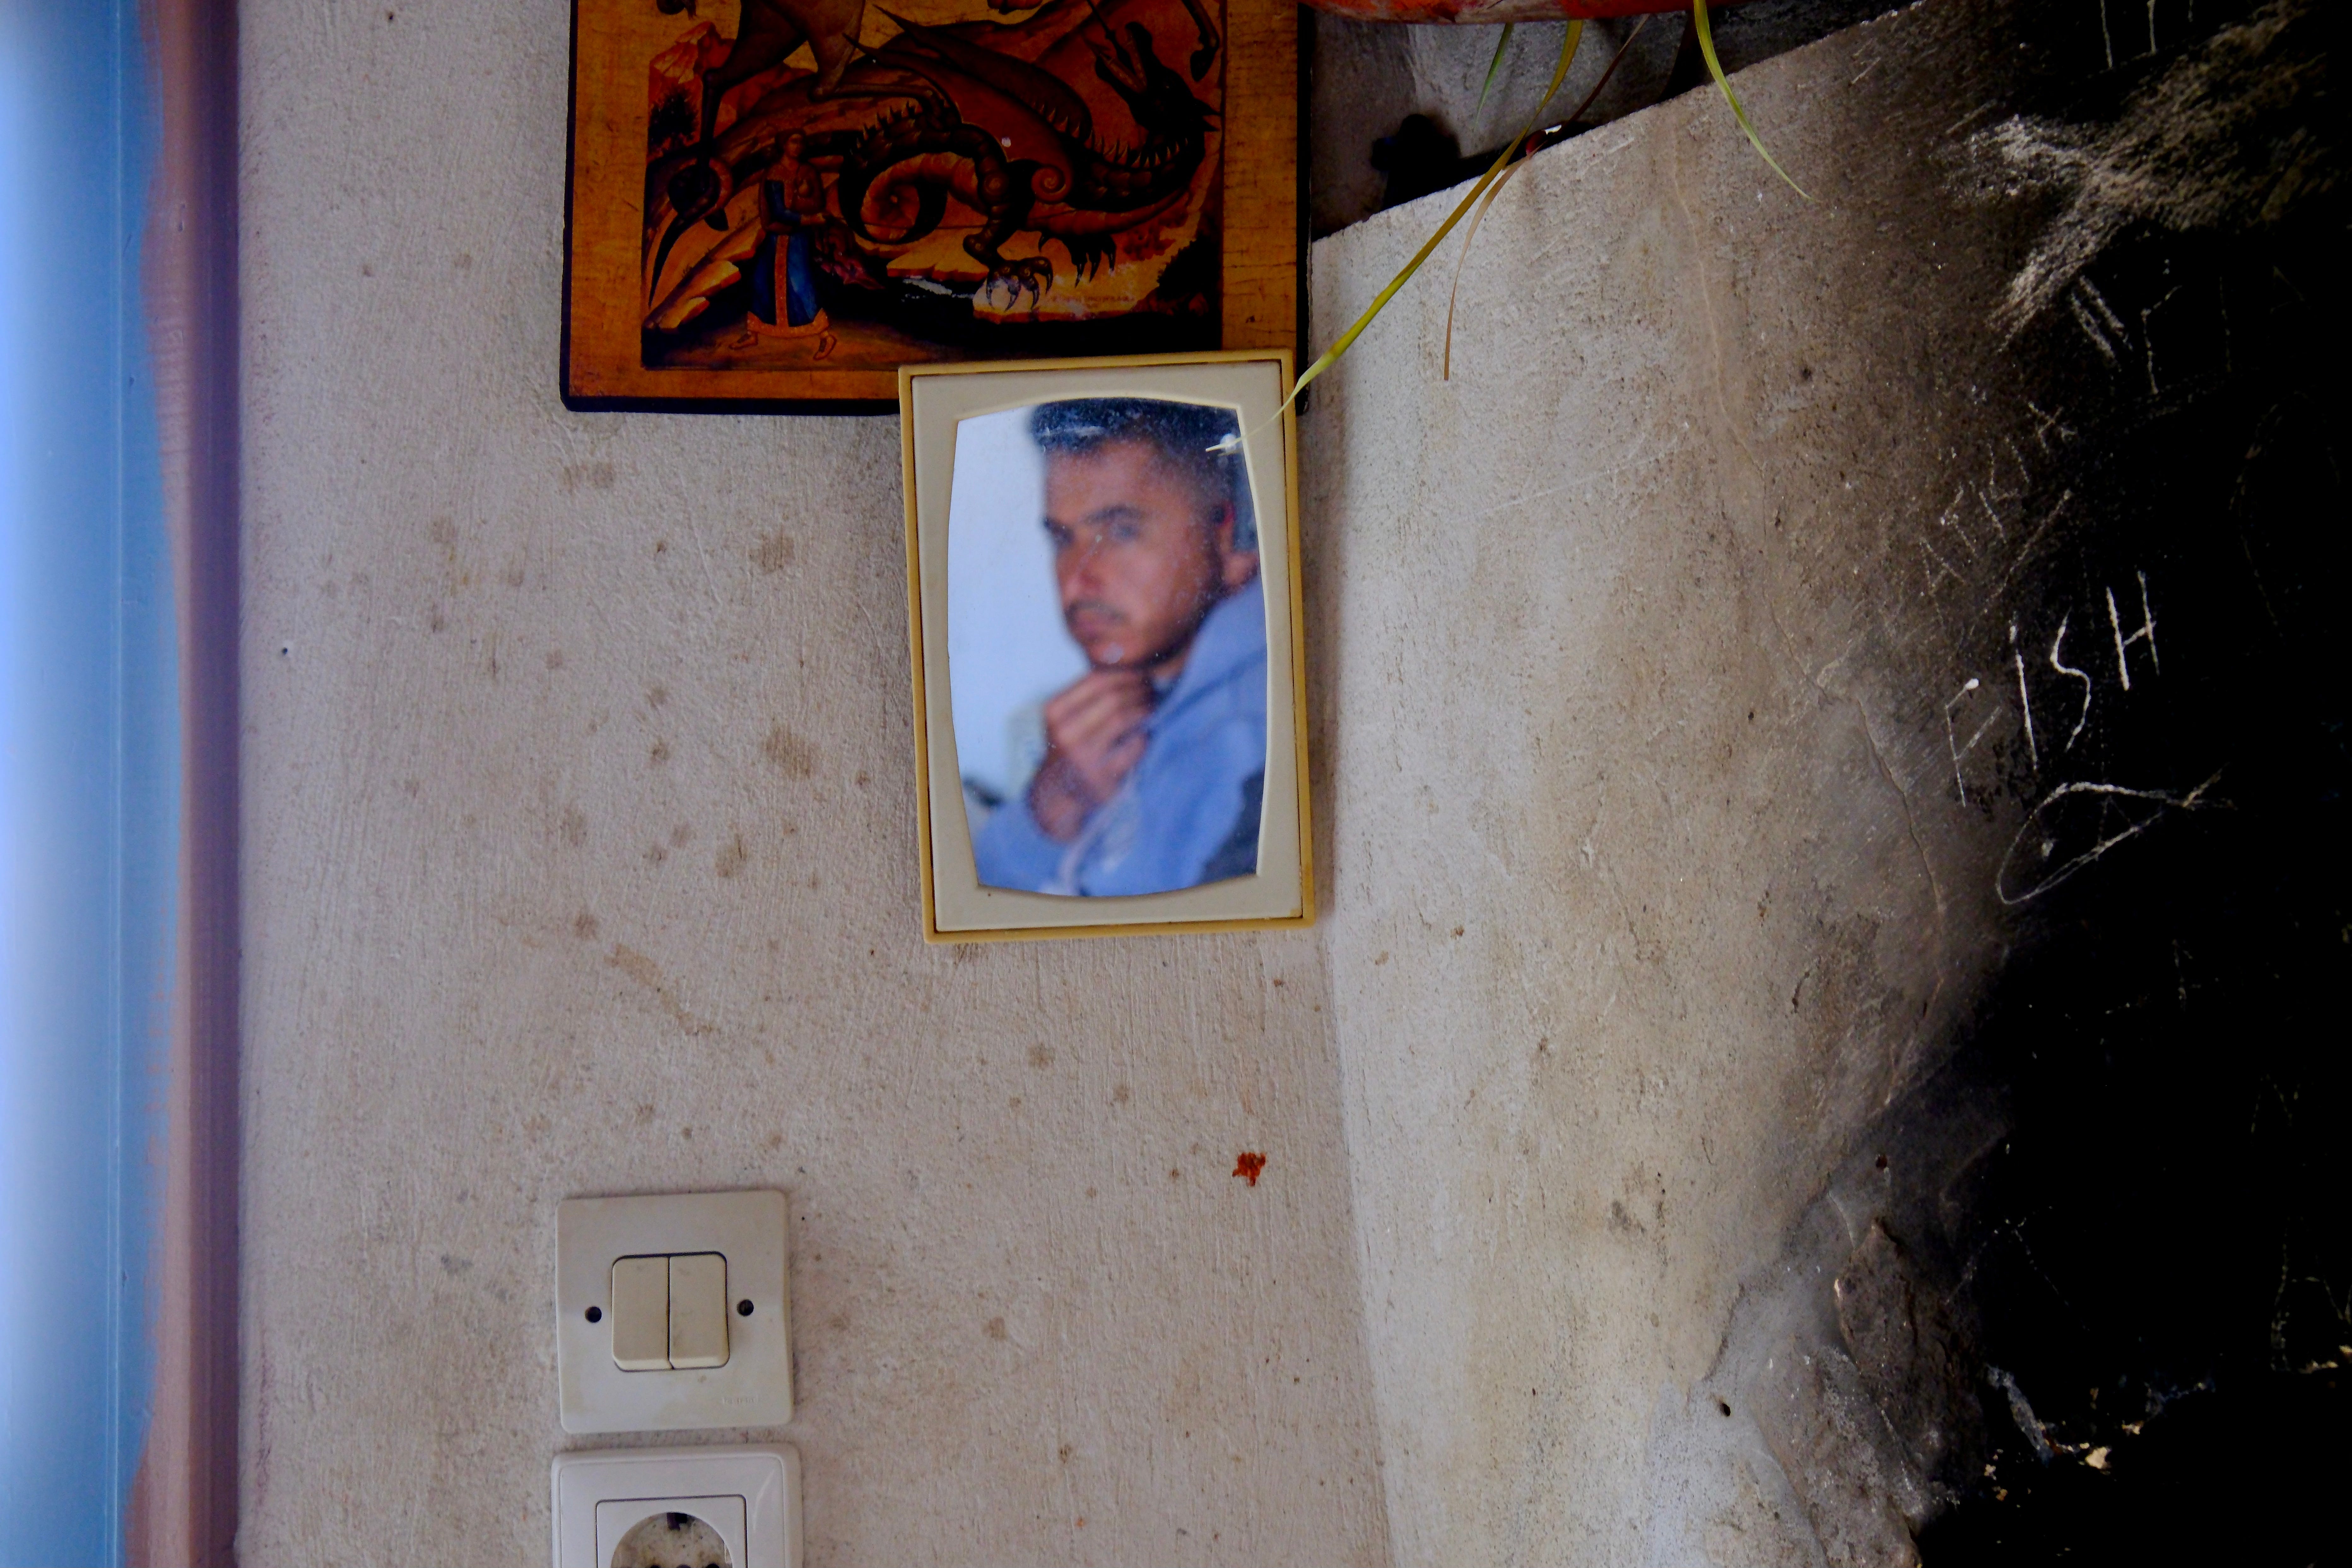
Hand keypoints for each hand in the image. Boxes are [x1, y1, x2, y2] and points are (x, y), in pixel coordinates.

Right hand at [1028, 670, 1152, 841]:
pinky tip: (1146, 733)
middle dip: (1138, 689)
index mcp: (1054, 712)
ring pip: (1124, 719)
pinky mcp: (1102, 777)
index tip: (1141, 673)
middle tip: (1152, 689)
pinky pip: (1133, 746)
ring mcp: (1083, 756)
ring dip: (1144, 708)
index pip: (1096, 679)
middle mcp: (1065, 733)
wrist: (1056, 794)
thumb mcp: (1064, 718)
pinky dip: (1144, 737)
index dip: (1125, 673)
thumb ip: (1088, 694)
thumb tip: (1129, 667)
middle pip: (1113, 698)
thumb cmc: (1068, 747)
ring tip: (1152, 706)